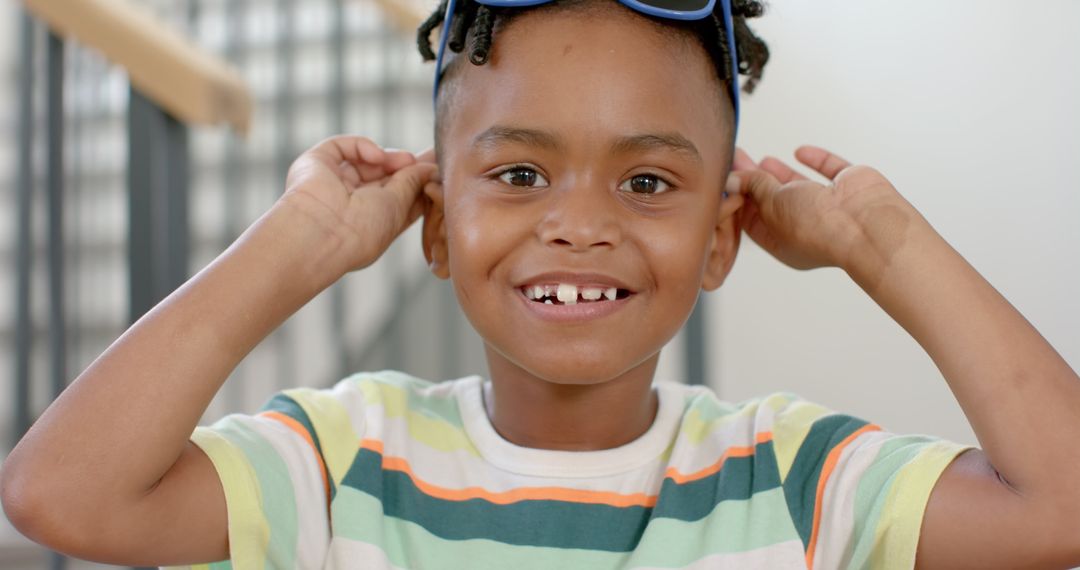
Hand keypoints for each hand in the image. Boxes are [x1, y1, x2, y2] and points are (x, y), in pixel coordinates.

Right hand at [279, 136, 438, 272]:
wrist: (323, 232)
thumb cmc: (363, 231)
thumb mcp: (398, 207)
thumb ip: (413, 183)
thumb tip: (428, 167)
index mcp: (370, 222)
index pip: (398, 198)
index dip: (419, 184)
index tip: (440, 171)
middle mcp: (350, 204)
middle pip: (384, 177)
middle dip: (408, 167)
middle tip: (433, 155)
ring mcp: (332, 183)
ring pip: (365, 161)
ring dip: (389, 158)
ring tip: (406, 161)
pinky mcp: (316, 164)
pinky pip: (342, 147)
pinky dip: (362, 146)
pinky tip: (377, 156)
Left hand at [729, 145, 917, 271]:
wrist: (867, 224)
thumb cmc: (818, 228)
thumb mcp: (772, 205)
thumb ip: (754, 187)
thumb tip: (734, 179)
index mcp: (784, 243)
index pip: (754, 220)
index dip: (739, 198)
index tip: (726, 178)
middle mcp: (807, 227)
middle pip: (774, 201)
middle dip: (755, 181)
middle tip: (738, 159)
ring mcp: (831, 207)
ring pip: (801, 188)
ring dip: (781, 174)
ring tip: (762, 160)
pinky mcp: (850, 187)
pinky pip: (831, 171)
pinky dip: (817, 161)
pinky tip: (800, 150)